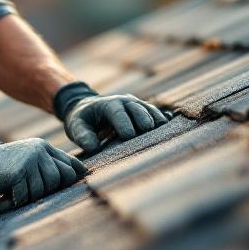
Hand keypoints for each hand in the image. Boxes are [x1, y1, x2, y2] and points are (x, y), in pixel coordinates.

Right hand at [0, 132, 86, 207]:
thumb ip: (50, 163)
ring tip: (18, 190)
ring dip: (30, 195)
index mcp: (44, 148)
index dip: (72, 179)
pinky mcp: (18, 172)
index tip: (62, 187)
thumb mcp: (30, 158)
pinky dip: (17, 199)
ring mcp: (29, 161)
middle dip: (48, 189)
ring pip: (44, 190)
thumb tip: (81, 173)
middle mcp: (40, 151)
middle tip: (31, 189)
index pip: (71, 166)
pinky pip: (26, 195)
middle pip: (61, 180)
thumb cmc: (6, 165)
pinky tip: (9, 193)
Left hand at [54, 82, 168, 154]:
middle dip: (143, 120)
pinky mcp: (144, 112)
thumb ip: (82, 135)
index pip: (118, 113)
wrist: (88, 108)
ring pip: (150, 110)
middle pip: (138, 109)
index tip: (128, 136)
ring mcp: (137, 105)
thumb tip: (93, 147)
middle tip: (149, 132)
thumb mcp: (76, 126)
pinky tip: (173, 127)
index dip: (124, 123)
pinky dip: (163, 120)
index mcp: (108, 104)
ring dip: (157, 120)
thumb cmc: (82, 119)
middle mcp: (125, 102)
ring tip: (164, 131)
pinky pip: (157, 114)